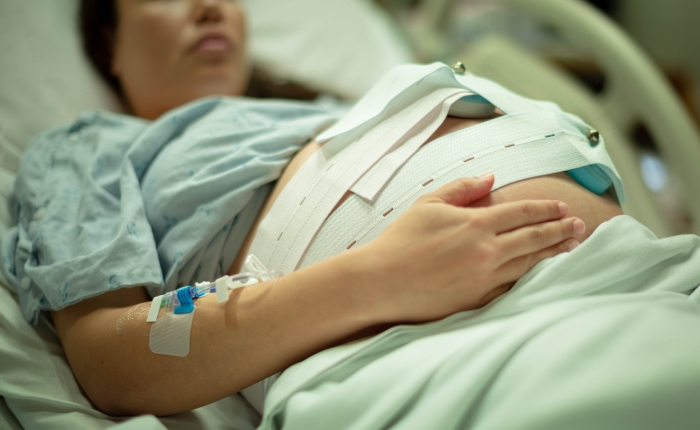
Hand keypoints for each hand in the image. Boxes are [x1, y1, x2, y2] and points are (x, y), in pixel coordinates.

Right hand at [362, 173, 583, 322]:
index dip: (545, 209)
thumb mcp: (429, 204)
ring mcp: (484, 277)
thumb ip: (463, 188)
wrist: (381, 281)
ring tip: (571, 247)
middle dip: (560, 230)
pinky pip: (513, 286)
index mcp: (476, 223)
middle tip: (579, 226)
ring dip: (553, 253)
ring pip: (530, 263)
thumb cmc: (401, 240)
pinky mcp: (478, 299)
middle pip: (534, 238)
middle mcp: (487, 250)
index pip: (522, 213)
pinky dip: (531, 277)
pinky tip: (541, 272)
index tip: (561, 208)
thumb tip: (491, 178)